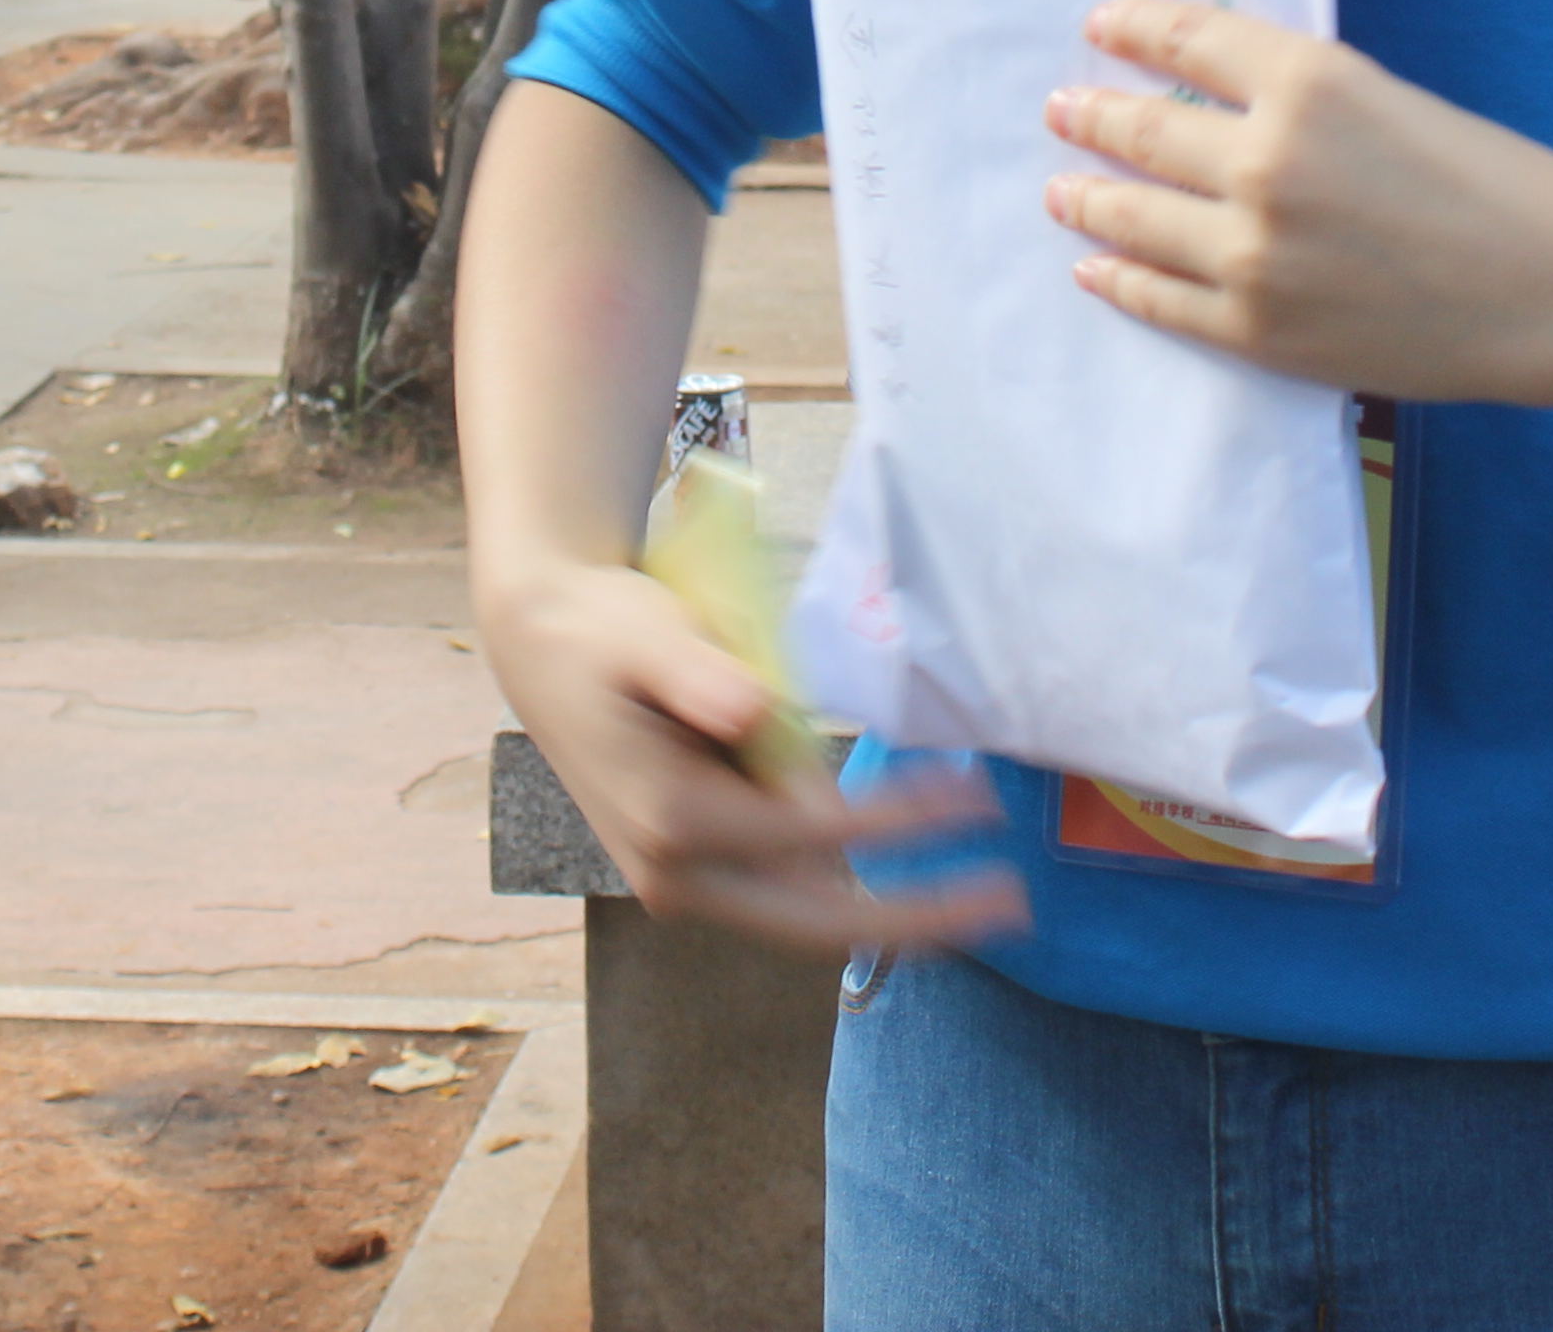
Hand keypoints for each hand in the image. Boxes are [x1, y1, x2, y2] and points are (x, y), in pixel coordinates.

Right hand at [475, 552, 1015, 956]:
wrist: (543, 646)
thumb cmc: (602, 631)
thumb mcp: (647, 633)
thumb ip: (698, 674)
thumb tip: (751, 712)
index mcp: (670, 821)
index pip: (812, 834)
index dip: (901, 822)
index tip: (976, 801)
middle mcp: (677, 874)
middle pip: (816, 921)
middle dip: (916, 920)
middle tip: (1010, 904)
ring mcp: (685, 882)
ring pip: (806, 915)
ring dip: (893, 904)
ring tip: (983, 889)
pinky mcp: (697, 870)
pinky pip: (789, 889)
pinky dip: (851, 879)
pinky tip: (911, 855)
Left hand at [1042, 0, 1552, 405]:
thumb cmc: (1498, 184)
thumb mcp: (1394, 99)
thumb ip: (1306, 95)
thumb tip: (1222, 95)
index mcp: (1308, 82)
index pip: (1186, 41)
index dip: (1133, 29)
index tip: (1102, 27)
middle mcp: (1264, 160)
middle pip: (1143, 128)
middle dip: (1091, 113)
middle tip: (1061, 107)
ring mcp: (1252, 253)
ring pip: (1133, 215)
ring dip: (1088, 195)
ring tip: (1060, 186)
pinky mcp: (1258, 330)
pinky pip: (1160, 299)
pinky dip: (1118, 279)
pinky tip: (1096, 268)